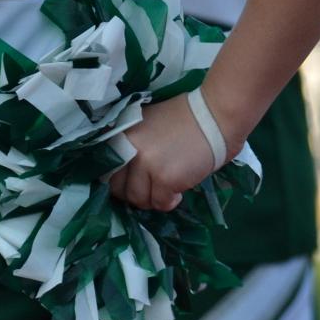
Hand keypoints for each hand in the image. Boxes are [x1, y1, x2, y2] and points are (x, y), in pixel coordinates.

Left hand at [110, 94, 225, 211]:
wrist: (214, 115)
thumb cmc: (183, 118)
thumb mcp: (144, 125)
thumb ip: (131, 145)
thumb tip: (124, 172)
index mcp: (119, 136)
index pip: (105, 170)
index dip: (119, 181)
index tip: (131, 184)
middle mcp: (126, 150)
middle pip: (117, 188)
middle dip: (134, 193)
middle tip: (151, 189)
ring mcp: (145, 164)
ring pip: (138, 199)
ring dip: (153, 199)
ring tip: (166, 189)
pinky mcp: (165, 178)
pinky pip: (160, 203)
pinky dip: (170, 202)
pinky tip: (178, 192)